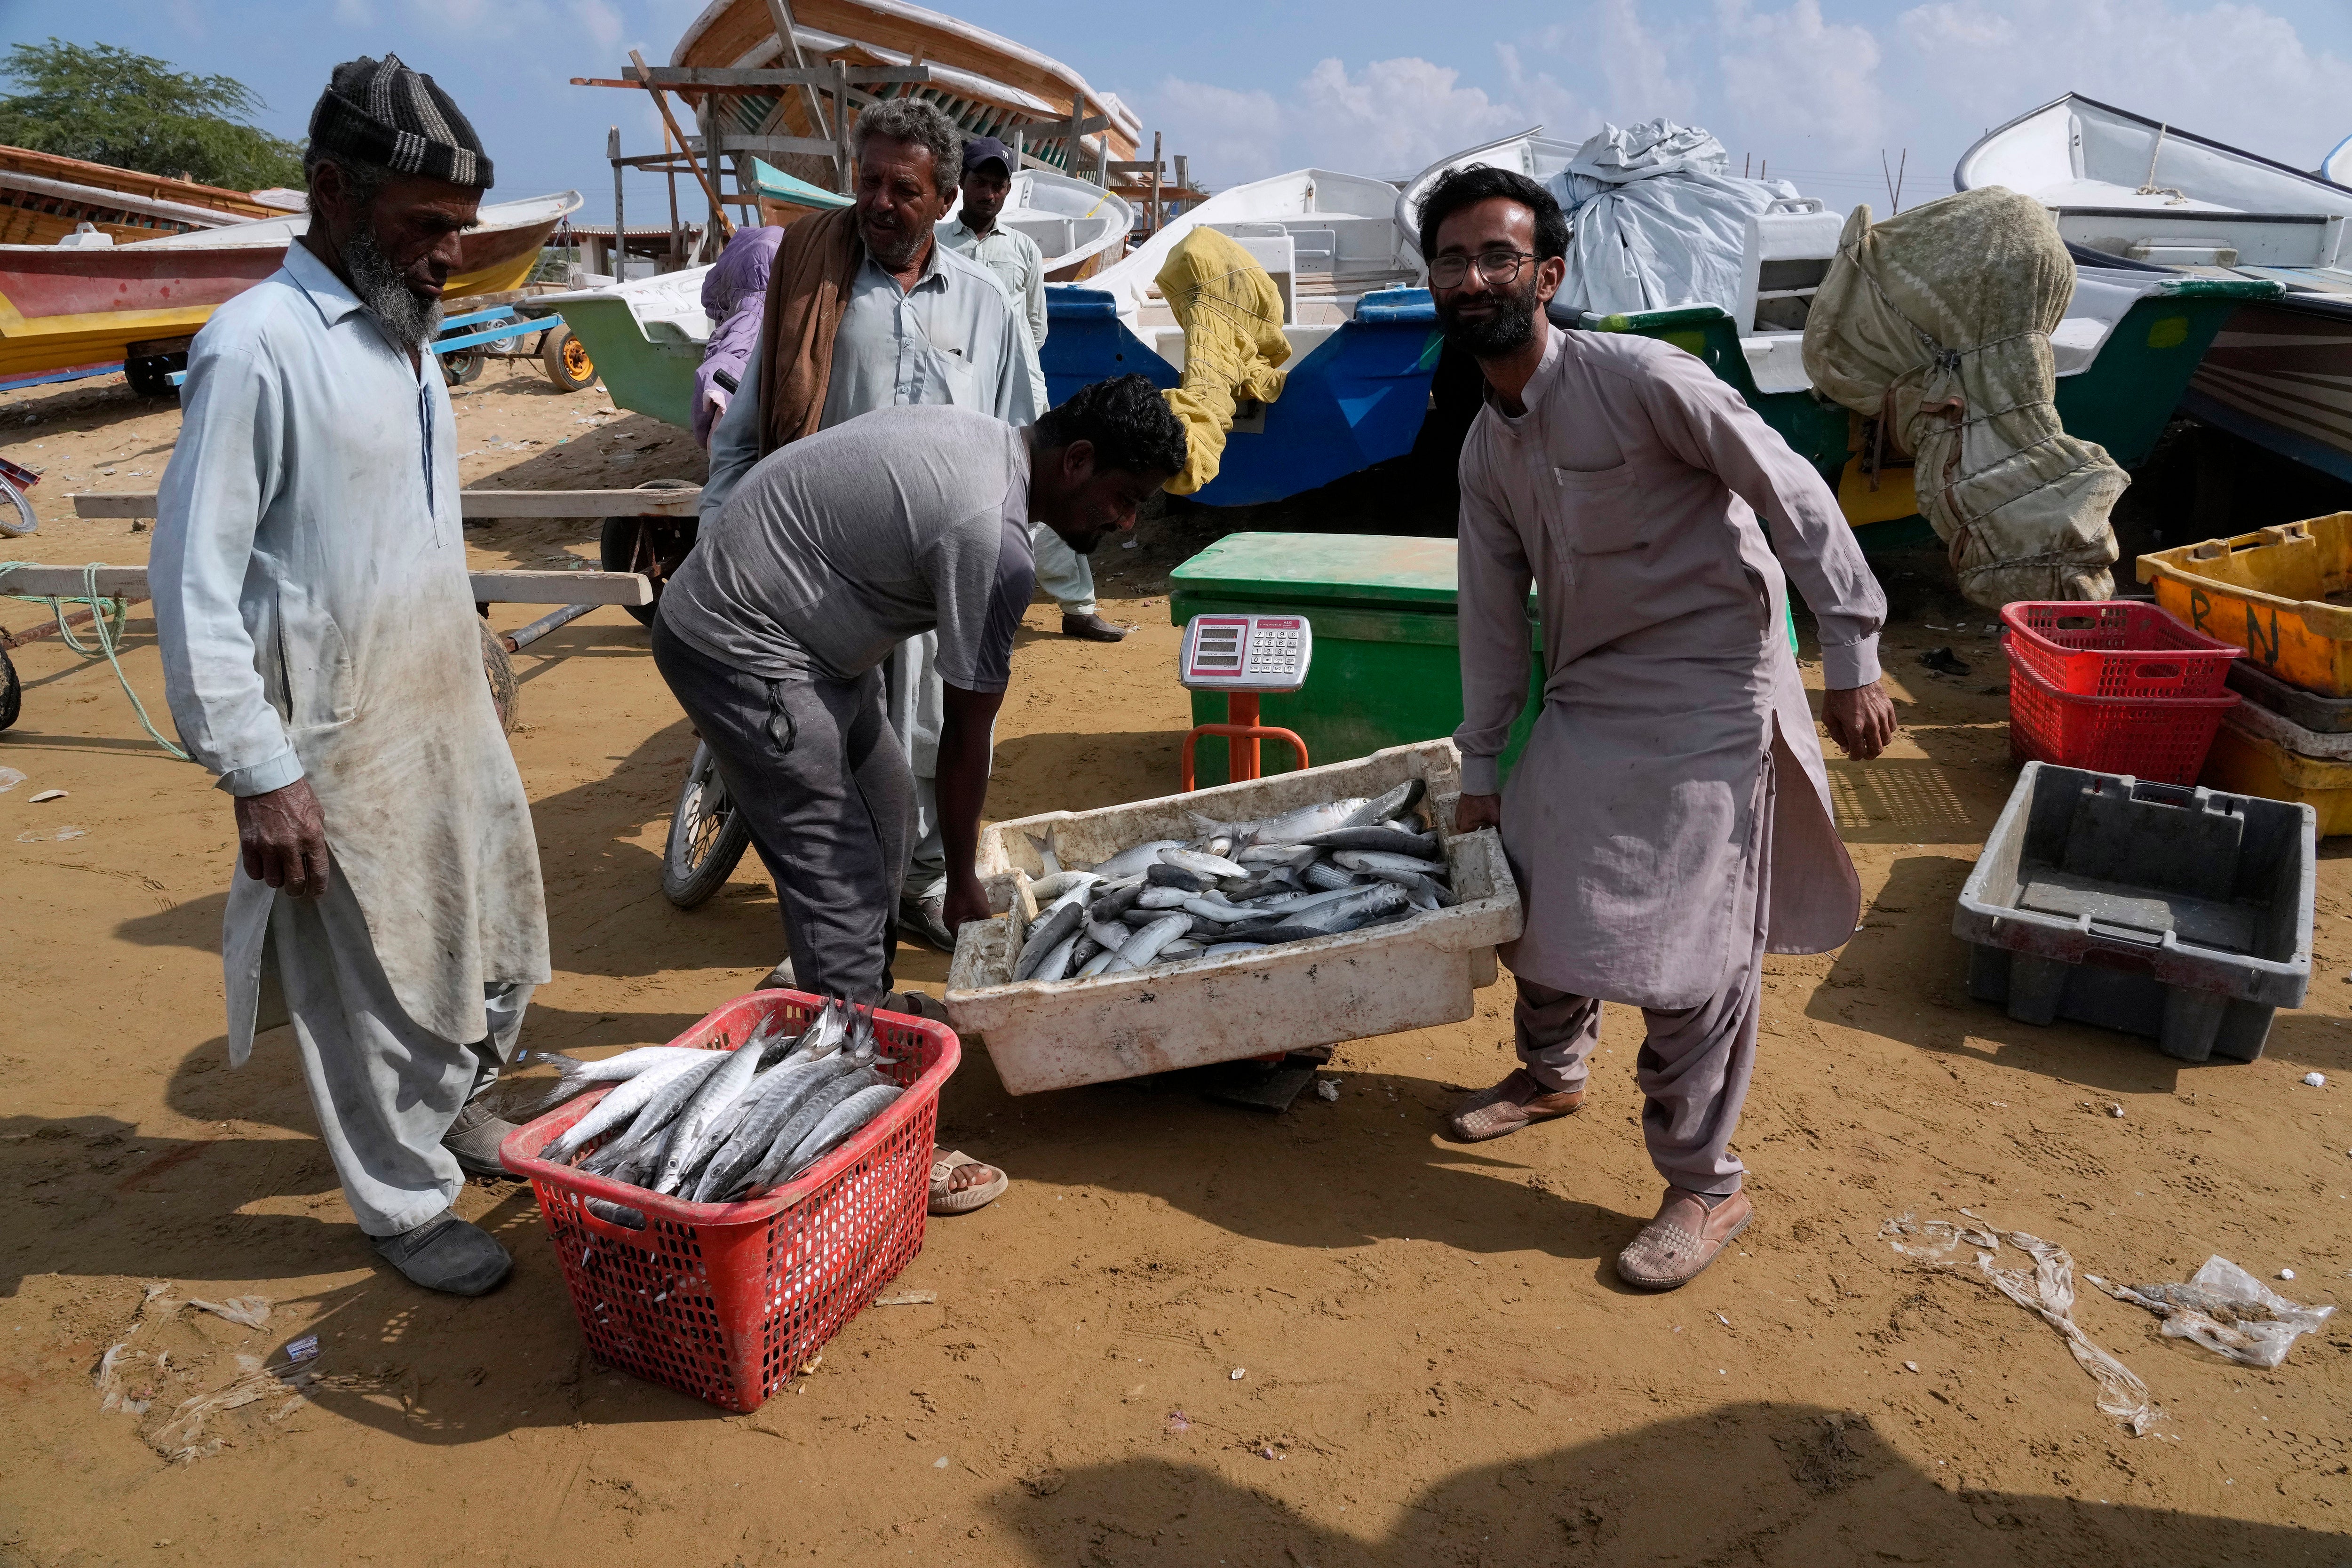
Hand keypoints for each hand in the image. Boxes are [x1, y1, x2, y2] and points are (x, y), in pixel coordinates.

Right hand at [235, 778, 331, 897]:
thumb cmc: (295, 793)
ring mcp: (267, 846)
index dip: (318, 887)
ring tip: (278, 874)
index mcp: (312, 837)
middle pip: (294, 882)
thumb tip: (313, 853)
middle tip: (295, 888)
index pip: (318, 872)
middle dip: (296, 889)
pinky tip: (262, 867)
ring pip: (272, 880)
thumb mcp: (316, 812)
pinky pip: (253, 871)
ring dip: (277, 881)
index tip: (316, 893)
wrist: (265, 779)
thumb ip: (315, 835)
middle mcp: (290, 846)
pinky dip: (259, 873)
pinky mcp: (249, 844)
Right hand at [942, 873, 992, 936]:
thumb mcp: (982, 910)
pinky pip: (962, 915)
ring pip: (963, 922)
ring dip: (973, 922)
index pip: (962, 939)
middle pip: (962, 931)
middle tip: (986, 935)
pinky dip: (970, 915)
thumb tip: (994, 929)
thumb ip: (987, 922)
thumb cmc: (969, 892)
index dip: (973, 941)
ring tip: (984, 925)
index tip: (982, 943)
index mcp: (951, 925)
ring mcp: (950, 912)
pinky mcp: (953, 905)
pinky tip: (979, 914)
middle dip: (974, 932)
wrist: (962, 873)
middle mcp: (948, 920)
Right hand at [1455, 792, 1502, 834]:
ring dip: (1471, 821)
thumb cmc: (1486, 802)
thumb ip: (1499, 828)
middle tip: (1485, 826)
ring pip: (1464, 822)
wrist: (1479, 784)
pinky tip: (1477, 811)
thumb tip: (1502, 835)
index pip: (1472, 838)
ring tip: (1481, 818)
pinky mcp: (1459, 805)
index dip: (1480, 836)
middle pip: (1467, 830)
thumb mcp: (1495, 817)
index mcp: (1465, 827)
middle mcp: (1459, 821)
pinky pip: (1464, 814)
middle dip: (1475, 829)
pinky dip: (1469, 814)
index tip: (1487, 833)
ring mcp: (1458, 813)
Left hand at [1822, 680, 1897, 760]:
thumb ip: (1837, 735)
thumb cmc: (1837, 696)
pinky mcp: (1888, 708)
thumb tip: (1846, 749)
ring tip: (1871, 741)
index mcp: (1855, 728)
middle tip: (1864, 753)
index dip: (1855, 757)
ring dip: (1879, 744)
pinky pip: (1892, 727)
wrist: (1851, 675)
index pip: (1859, 752)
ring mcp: (1882, 716)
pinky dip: (1886, 731)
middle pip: (1876, 749)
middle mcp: (1871, 724)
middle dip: (1869, 755)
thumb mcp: (1829, 717)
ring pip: (1887, 740)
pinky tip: (1878, 729)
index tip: (1852, 755)